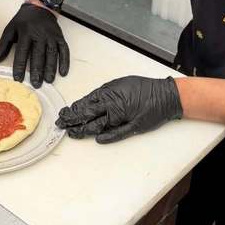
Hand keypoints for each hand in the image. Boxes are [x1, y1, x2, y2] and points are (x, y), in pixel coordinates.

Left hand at [0, 1, 69, 86]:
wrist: (40, 7)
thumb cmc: (23, 20)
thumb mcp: (10, 29)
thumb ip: (4, 44)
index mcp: (26, 33)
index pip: (22, 52)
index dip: (20, 66)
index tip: (18, 78)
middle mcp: (40, 34)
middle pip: (39, 55)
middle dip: (37, 70)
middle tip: (36, 84)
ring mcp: (51, 36)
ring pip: (52, 54)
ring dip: (51, 68)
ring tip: (48, 80)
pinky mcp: (60, 37)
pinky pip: (64, 50)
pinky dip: (64, 61)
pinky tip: (63, 72)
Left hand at [56, 75, 182, 143]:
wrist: (164, 95)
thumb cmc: (143, 88)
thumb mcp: (120, 84)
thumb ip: (104, 93)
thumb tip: (88, 101)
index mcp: (109, 93)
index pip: (85, 102)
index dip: (72, 109)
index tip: (63, 113)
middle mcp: (113, 104)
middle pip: (87, 114)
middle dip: (72, 120)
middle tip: (61, 124)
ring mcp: (122, 116)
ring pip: (99, 124)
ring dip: (84, 130)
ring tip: (72, 133)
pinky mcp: (132, 126)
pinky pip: (117, 133)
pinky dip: (107, 136)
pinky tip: (97, 139)